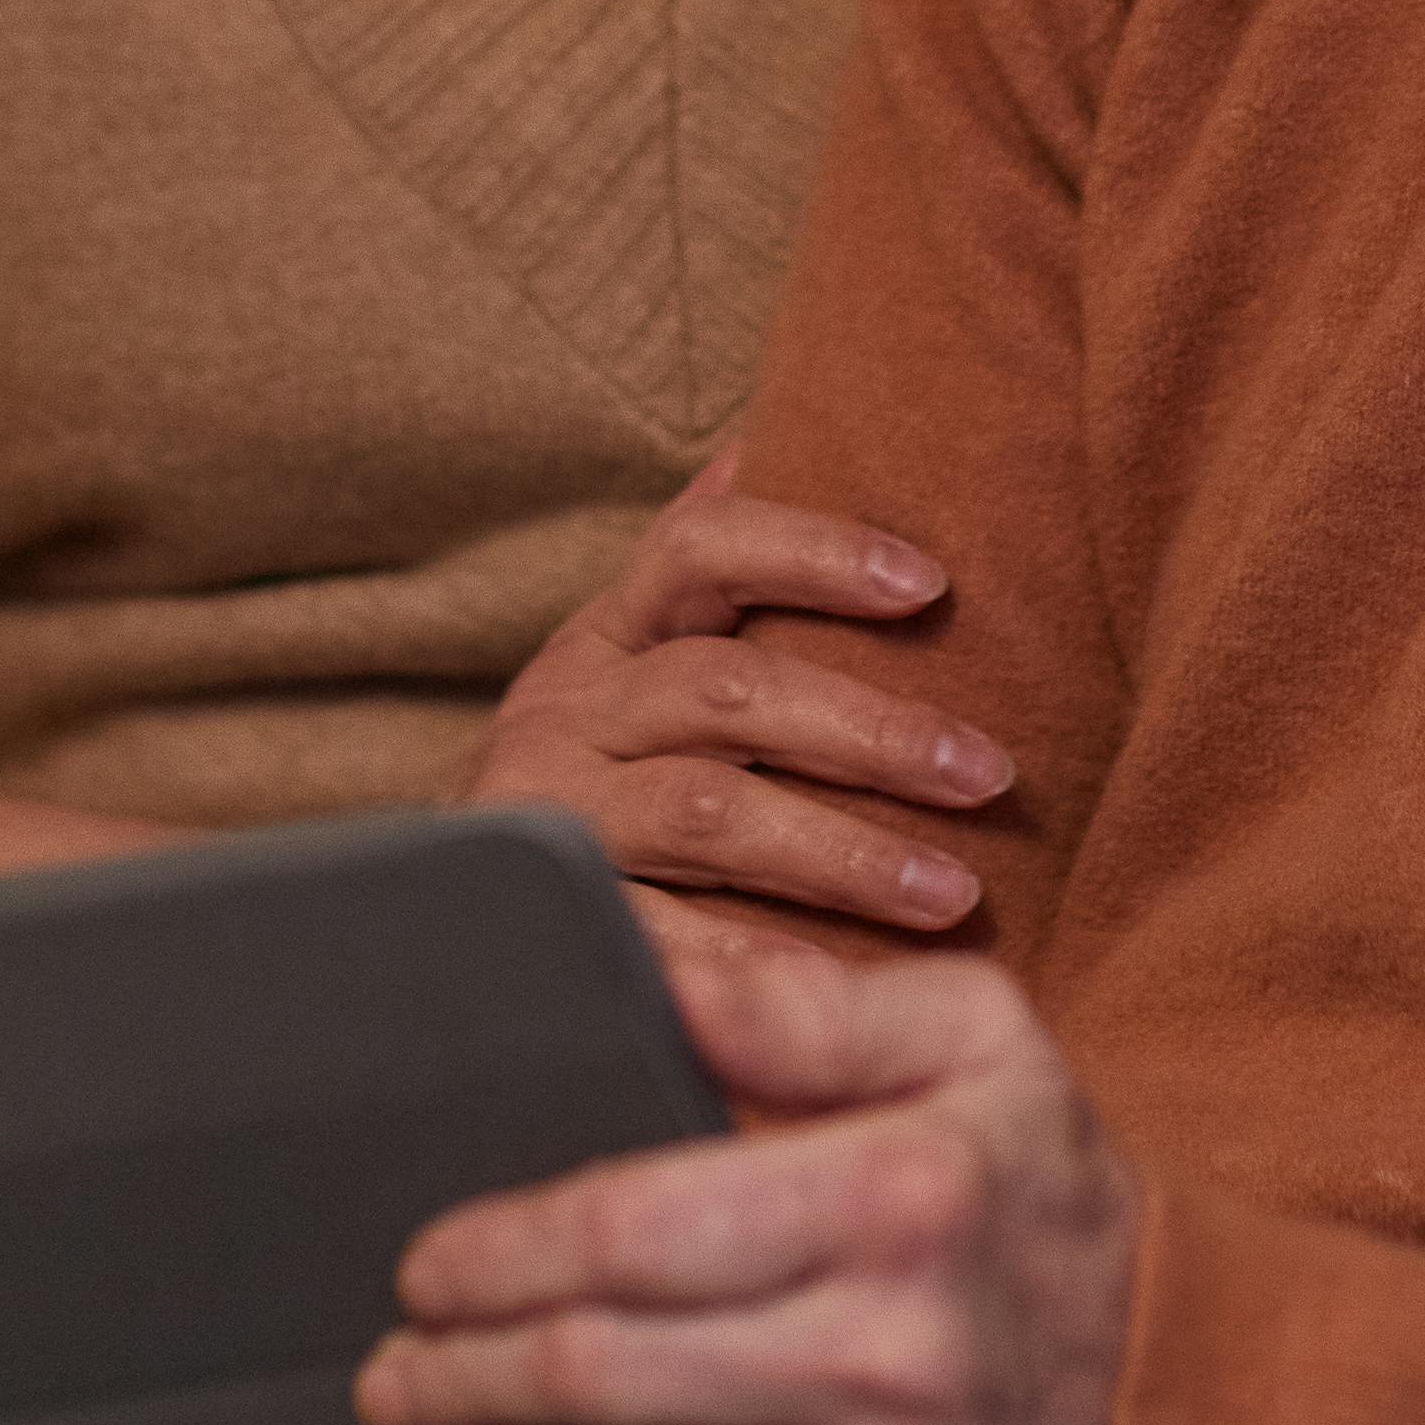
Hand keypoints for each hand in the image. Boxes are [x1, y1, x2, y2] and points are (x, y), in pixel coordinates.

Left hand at [354, 921, 1137, 1424]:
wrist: (1206, 1411)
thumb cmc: (1051, 1204)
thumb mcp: (979, 1044)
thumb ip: (814, 1005)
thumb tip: (655, 971)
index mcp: (895, 1195)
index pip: (635, 1229)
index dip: (501, 1256)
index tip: (423, 1272)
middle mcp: (891, 1353)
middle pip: (606, 1379)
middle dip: (464, 1385)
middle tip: (389, 1384)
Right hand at [470, 446, 1012, 944]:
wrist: (435, 905)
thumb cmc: (591, 769)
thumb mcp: (626, 659)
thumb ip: (702, 569)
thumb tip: (762, 441)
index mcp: (606, 636)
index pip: (703, 551)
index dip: (815, 553)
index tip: (930, 584)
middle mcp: (568, 712)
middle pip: (728, 691)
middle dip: (872, 733)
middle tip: (989, 774)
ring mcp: (555, 815)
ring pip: (709, 814)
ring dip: (843, 854)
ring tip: (953, 893)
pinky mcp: (553, 919)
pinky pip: (662, 937)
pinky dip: (754, 958)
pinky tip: (843, 983)